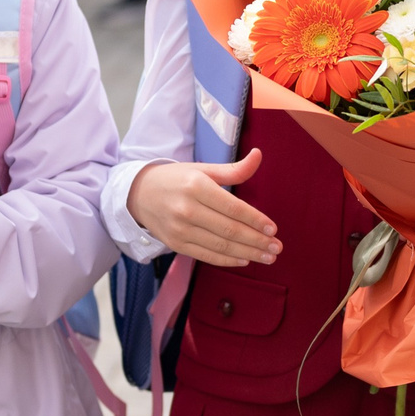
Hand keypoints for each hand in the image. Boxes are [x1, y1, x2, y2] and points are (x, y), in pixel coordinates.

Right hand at [128, 152, 278, 266]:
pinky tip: (245, 259)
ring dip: (248, 253)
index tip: (273, 229)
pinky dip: (227, 260)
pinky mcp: (175, 244)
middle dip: (257, 241)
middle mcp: (187, 209)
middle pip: (229, 230)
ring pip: (220, 245)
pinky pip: (206, 255)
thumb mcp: (202, 169)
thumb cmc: (176, 179)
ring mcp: (180, 229)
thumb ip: (232, 169)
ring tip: (268, 257)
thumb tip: (258, 155)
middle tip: (277, 247)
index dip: (255, 220)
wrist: (137, 194)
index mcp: (196, 186)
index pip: (233, 208)